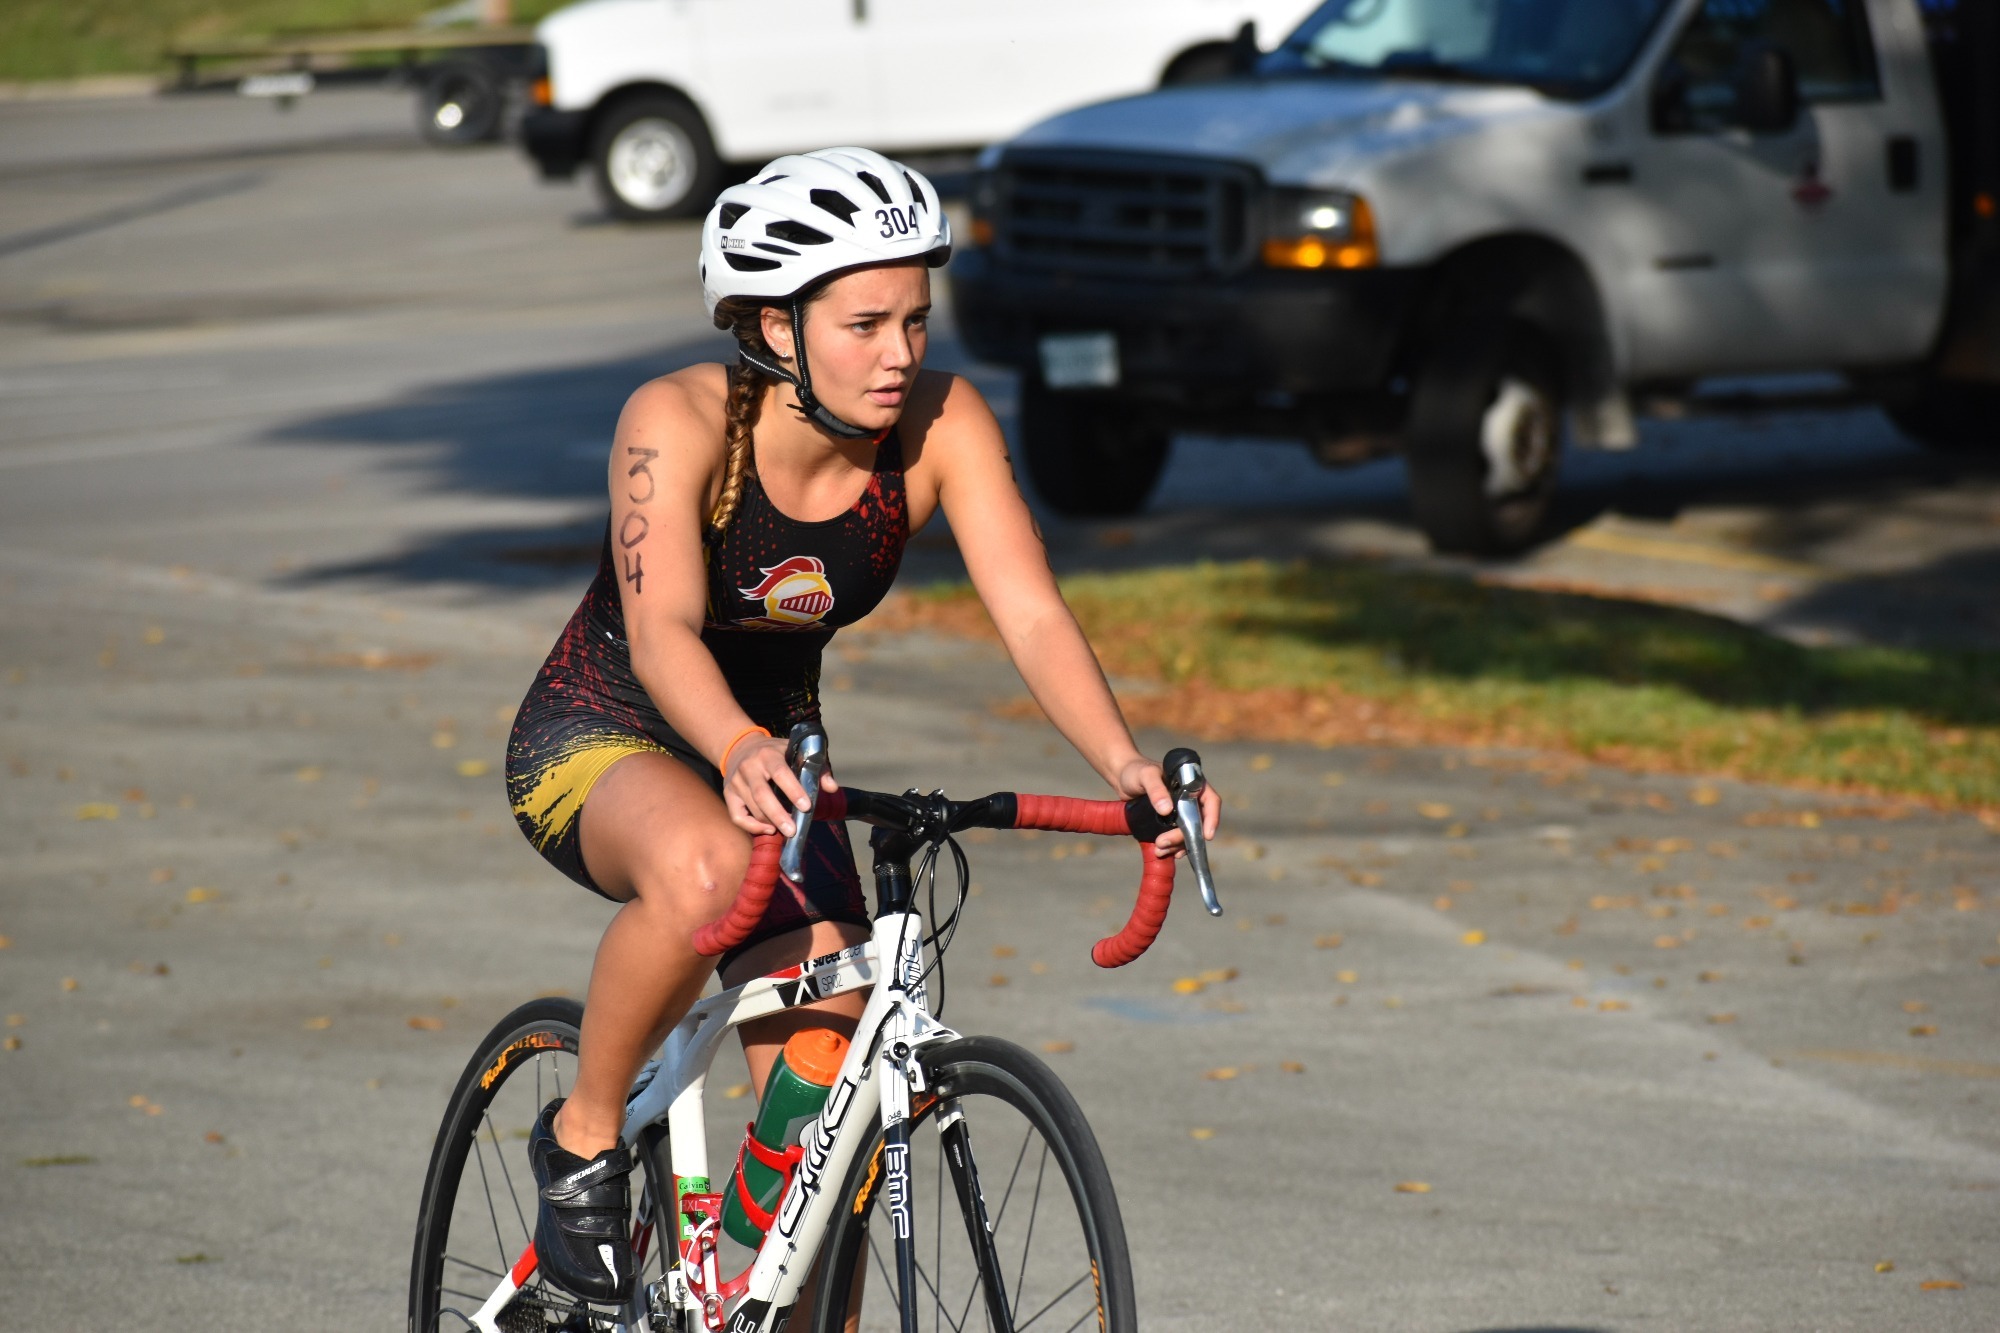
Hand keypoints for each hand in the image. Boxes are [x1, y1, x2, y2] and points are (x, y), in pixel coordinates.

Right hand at [722, 735, 838, 836]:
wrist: (740, 746)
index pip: (780, 773)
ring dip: (770, 822)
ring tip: (787, 830)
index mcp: (768, 754)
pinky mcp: (728, 794)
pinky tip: (768, 829)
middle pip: (762, 795)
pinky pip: (737, 816)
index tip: (806, 807)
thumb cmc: (775, 752)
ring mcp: (736, 781)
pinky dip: (752, 827)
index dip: (793, 790)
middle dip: (778, 815)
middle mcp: (749, 767)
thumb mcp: (795, 751)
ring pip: (752, 808)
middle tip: (793, 830)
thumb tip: (832, 788)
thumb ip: (816, 767)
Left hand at [1114, 756, 1220, 858]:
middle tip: (1163, 843)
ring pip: (1188, 834)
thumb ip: (1156, 790)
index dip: (1212, 818)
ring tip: (1158, 849)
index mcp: (1192, 784)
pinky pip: (1177, 838)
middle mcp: (1190, 799)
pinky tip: (1161, 852)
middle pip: (1198, 823)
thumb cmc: (1136, 770)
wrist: (1123, 779)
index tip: (1206, 835)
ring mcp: (1180, 812)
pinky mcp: (1170, 822)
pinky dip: (1171, 847)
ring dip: (1176, 845)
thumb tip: (1166, 810)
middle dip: (1184, 837)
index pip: (1211, 801)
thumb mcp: (1146, 776)